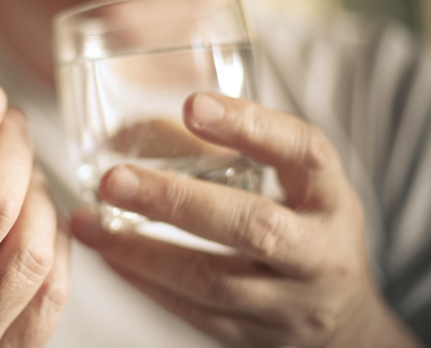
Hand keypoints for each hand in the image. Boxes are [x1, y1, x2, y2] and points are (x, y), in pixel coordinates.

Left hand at [71, 92, 420, 346]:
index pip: (303, 153)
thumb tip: (148, 121)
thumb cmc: (308, 231)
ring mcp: (287, 304)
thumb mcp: (300, 186)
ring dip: (140, 250)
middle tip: (114, 179)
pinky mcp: (252, 337)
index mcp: (330, 199)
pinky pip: (191, 311)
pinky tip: (109, 252)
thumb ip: (244, 153)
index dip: (251, 126)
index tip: (192, 106)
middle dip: (176, 201)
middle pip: (253, 227)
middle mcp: (318, 253)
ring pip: (210, 281)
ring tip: (88, 222)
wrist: (342, 322)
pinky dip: (144, 280)